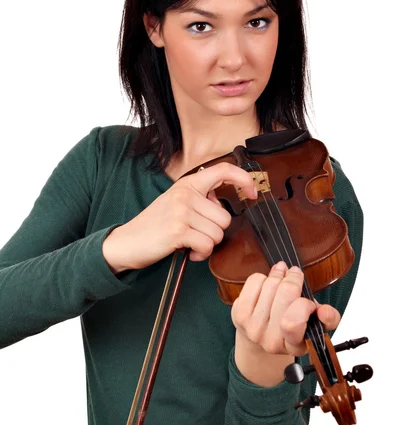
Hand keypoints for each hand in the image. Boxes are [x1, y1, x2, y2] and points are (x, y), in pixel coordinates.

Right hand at [102, 162, 256, 272]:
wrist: (127, 242)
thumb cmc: (154, 226)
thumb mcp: (177, 203)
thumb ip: (199, 199)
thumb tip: (221, 203)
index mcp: (187, 183)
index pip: (223, 170)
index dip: (244, 180)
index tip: (253, 193)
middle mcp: (186, 193)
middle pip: (225, 217)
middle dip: (215, 232)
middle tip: (196, 235)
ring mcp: (182, 211)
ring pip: (218, 233)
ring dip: (207, 245)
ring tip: (190, 244)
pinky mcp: (178, 230)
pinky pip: (207, 245)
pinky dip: (201, 254)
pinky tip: (188, 252)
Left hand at [231, 261, 340, 385]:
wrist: (261, 334)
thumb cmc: (292, 324)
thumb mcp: (314, 324)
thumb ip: (328, 318)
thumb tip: (323, 311)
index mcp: (294, 346)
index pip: (294, 322)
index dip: (304, 305)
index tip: (308, 300)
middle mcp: (271, 341)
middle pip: (284, 294)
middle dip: (293, 279)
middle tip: (295, 274)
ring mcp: (252, 328)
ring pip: (270, 284)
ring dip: (278, 275)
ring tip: (281, 276)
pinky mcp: (239, 314)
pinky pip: (255, 281)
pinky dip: (263, 277)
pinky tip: (266, 284)